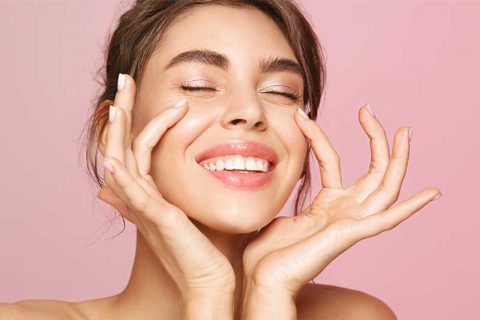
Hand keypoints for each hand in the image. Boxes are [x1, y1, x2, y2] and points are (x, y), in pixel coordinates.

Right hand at [97, 74, 234, 297]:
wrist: (211, 280)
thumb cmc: (208, 246)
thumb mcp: (193, 209)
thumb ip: (186, 187)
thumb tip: (200, 167)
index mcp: (151, 192)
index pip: (137, 147)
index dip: (138, 119)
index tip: (148, 93)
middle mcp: (142, 197)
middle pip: (121, 146)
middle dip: (121, 112)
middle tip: (125, 79)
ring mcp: (146, 207)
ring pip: (121, 162)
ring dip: (116, 131)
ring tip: (118, 102)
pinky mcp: (157, 219)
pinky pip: (132, 192)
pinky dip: (121, 174)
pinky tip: (113, 156)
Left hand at [242, 104, 441, 297]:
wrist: (261, 278)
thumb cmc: (266, 251)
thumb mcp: (277, 210)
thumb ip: (282, 191)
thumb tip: (263, 169)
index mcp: (328, 205)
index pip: (332, 161)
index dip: (320, 137)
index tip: (305, 115)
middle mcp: (345, 212)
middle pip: (373, 171)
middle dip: (376, 140)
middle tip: (370, 110)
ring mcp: (350, 224)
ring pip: (386, 188)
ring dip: (398, 159)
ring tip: (405, 131)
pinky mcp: (351, 235)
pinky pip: (387, 220)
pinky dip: (410, 207)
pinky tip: (431, 192)